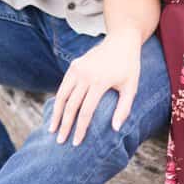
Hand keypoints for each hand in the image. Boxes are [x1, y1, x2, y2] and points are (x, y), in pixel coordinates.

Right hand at [48, 28, 140, 145]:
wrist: (120, 42)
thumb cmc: (129, 67)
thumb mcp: (131, 88)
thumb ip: (123, 109)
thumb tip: (115, 129)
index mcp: (99, 82)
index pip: (85, 111)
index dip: (80, 129)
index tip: (76, 142)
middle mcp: (84, 75)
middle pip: (70, 105)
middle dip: (64, 125)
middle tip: (60, 141)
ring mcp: (77, 69)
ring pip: (61, 95)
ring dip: (56, 113)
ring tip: (52, 129)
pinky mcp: (74, 65)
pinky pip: (63, 85)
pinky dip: (59, 100)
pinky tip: (57, 111)